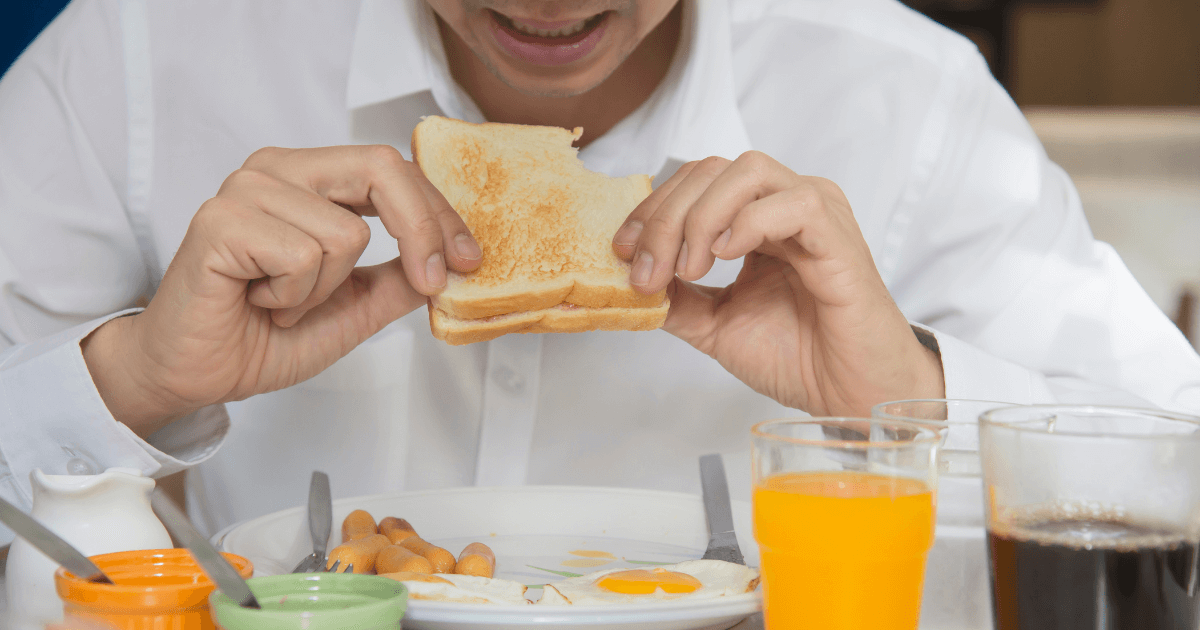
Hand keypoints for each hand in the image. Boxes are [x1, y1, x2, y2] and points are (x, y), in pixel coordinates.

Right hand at [83, 146, 481, 434]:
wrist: (195, 372)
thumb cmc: (262, 335)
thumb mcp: (355, 309)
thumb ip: (399, 281)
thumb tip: (452, 264)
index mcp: (311, 178)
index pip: (394, 170)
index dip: (441, 214)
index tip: (468, 261)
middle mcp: (279, 170)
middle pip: (382, 168)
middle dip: (421, 230)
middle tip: (430, 281)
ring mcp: (247, 189)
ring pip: (346, 232)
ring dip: (325, 290)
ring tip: (282, 302)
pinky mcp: (221, 220)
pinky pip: (302, 256)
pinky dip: (292, 298)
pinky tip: (258, 301)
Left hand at [612, 152, 943, 415]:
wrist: (848, 395)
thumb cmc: (798, 358)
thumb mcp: (714, 324)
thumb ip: (675, 297)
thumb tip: (627, 279)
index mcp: (757, 218)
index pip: (695, 183)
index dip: (651, 210)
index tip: (621, 252)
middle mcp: (785, 204)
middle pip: (711, 170)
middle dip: (666, 216)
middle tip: (649, 270)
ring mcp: (816, 214)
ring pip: (747, 172)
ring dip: (701, 216)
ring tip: (690, 268)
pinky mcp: (839, 237)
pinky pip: (793, 203)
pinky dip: (748, 222)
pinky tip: (727, 257)